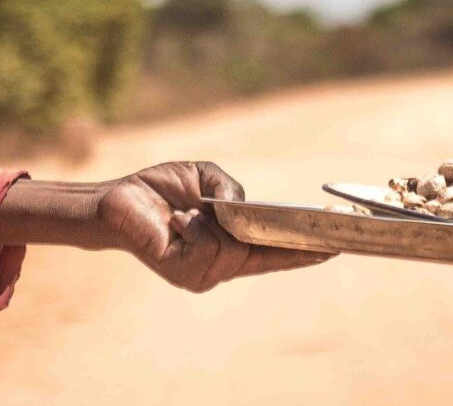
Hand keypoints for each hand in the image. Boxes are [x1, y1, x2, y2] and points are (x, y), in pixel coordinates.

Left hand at [0, 162, 334, 292]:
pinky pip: (209, 248)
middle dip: (261, 231)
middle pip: (263, 253)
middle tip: (242, 214)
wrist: (117, 199)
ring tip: (184, 213)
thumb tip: (243, 208)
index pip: (276, 255)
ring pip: (234, 249)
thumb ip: (232, 191)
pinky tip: (177, 223)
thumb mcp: (206, 178)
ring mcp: (203, 275)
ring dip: (212, 222)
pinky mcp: (183, 272)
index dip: (305, 253)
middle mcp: (220, 267)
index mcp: (232, 247)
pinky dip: (196, 227)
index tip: (334, 247)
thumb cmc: (161, 189)